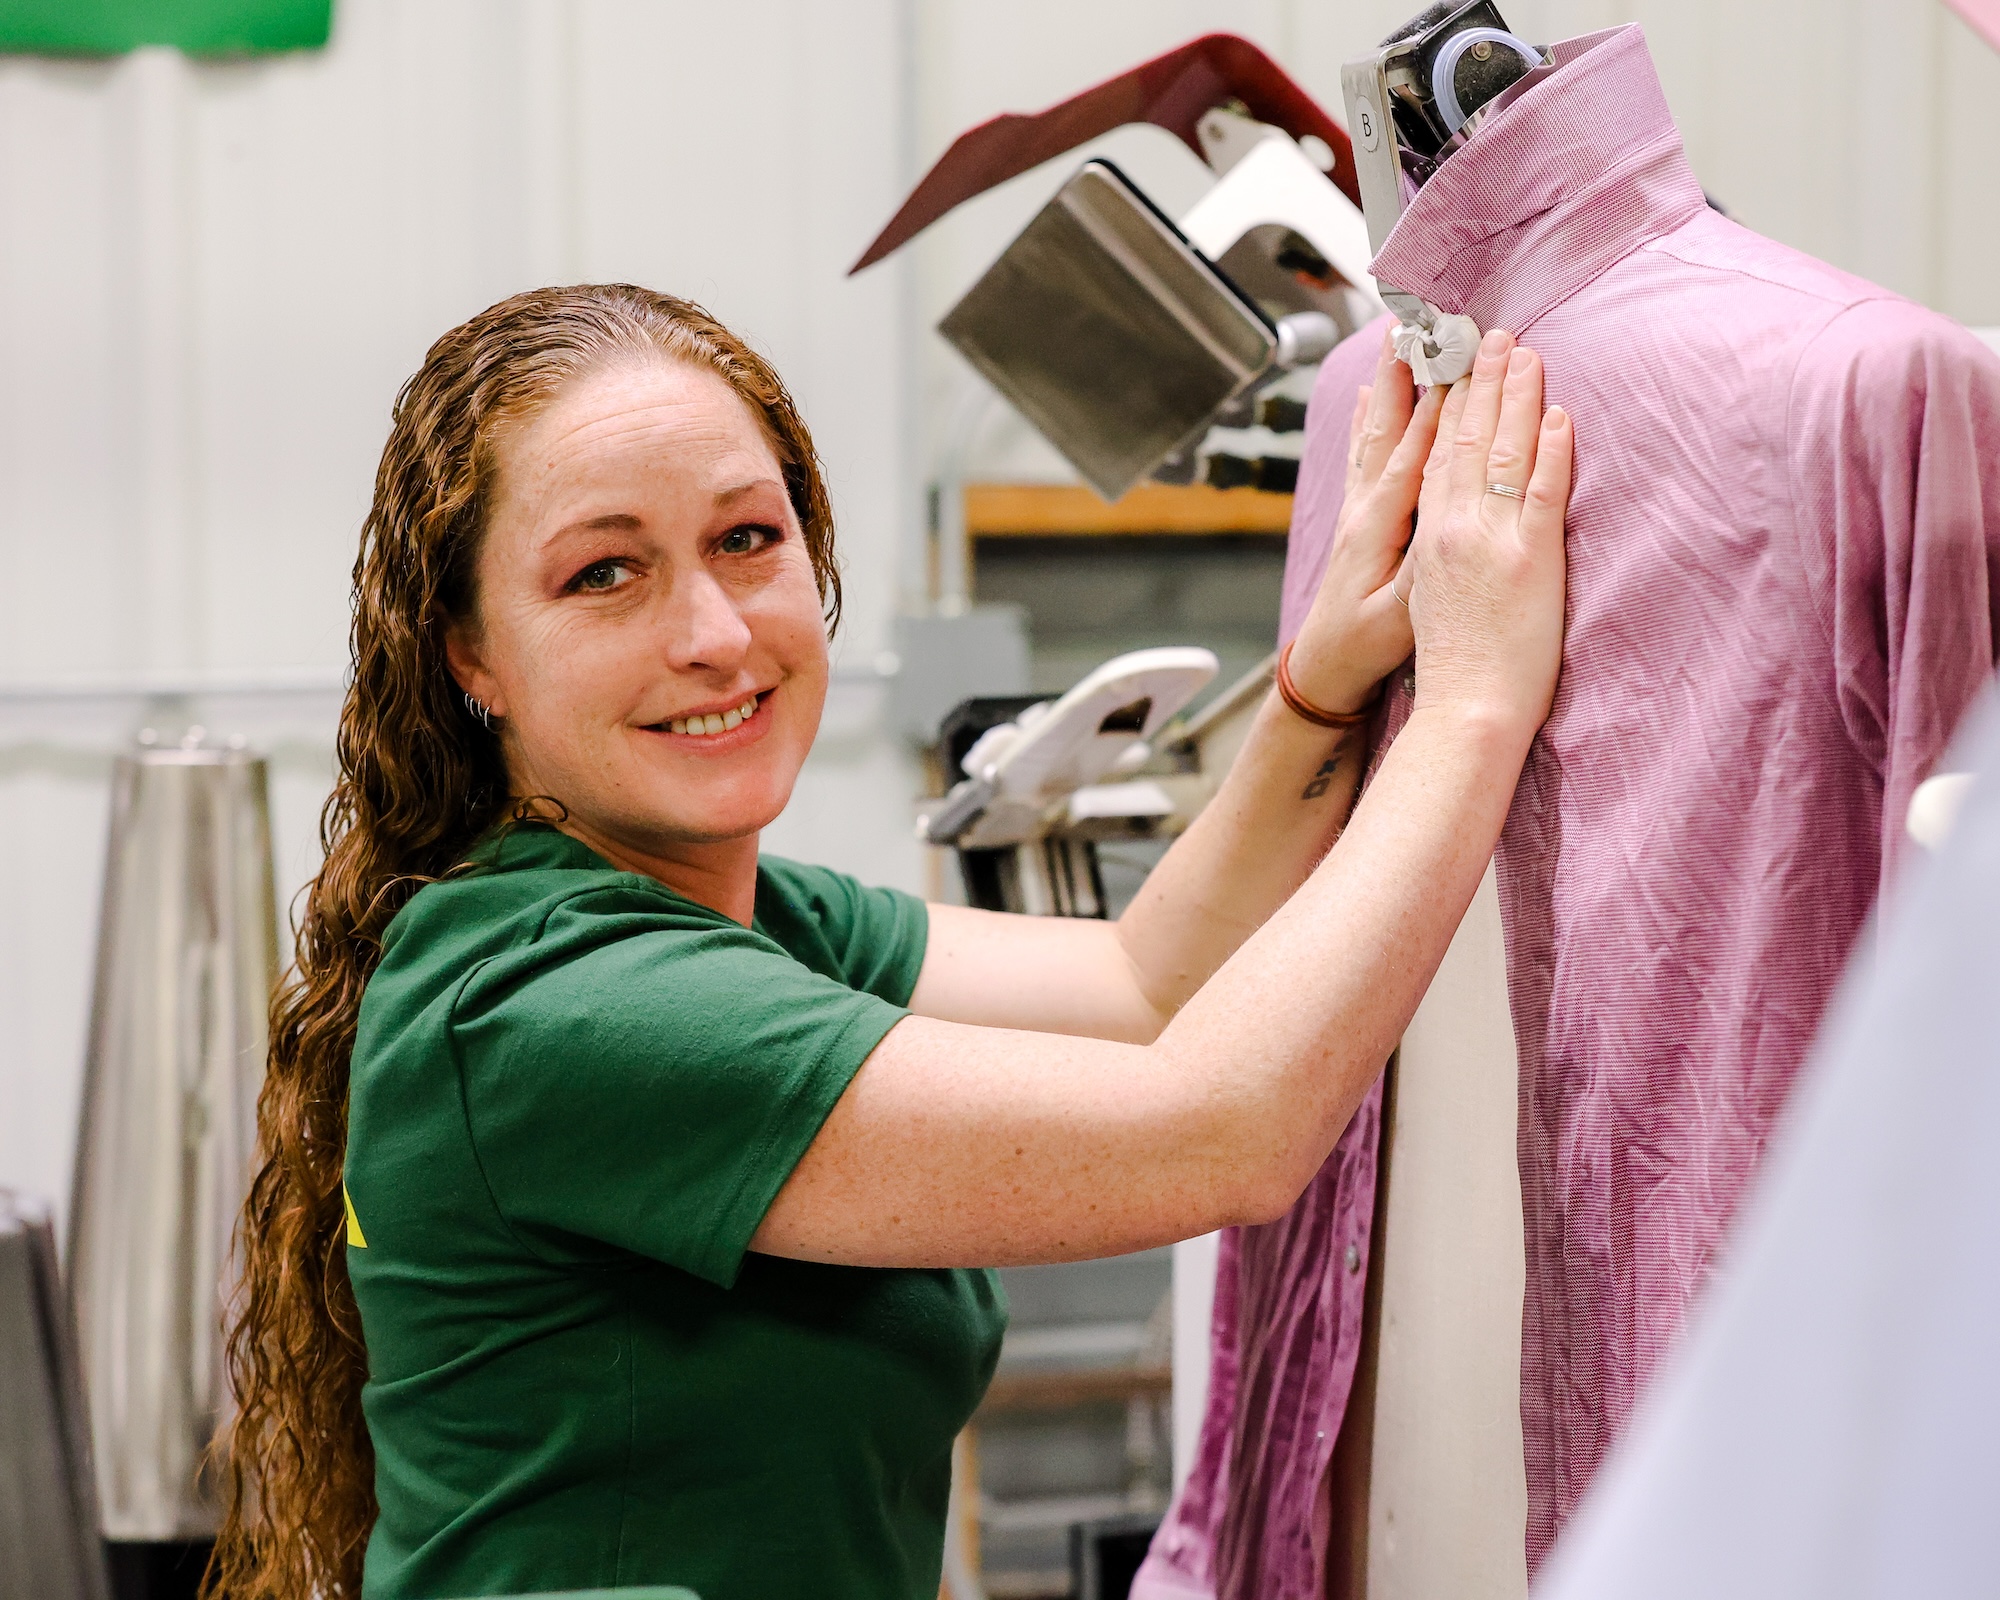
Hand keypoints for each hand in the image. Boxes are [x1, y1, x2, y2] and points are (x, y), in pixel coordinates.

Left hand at [1285, 331, 1446, 714]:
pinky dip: (1370, 418)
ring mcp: (1356, 510)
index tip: (1456, 362)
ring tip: (1394, 341)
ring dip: (1387, 387)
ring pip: (1372, 433)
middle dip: (1404, 376)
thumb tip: (1448, 525)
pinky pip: (1364, 453)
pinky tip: (1370, 396)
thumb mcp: (1400, 617)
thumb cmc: (1365, 647)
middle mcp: (1363, 508)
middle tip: (1414, 325)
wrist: (1323, 670)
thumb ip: (1423, 570)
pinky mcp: (1355, 519)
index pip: (1412, 455)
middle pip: (1386, 428)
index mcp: (1378, 526)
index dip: (1435, 409)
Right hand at [1406, 328, 1571, 735]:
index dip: (1446, 407)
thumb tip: (1459, 536)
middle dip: (1479, 383)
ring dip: (1515, 397)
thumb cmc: (1455, 673)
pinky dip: (1552, 451)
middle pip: (1467, 442)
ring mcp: (1492, 543)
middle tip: (1490, 335)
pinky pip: (1544, 493)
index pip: (1437, 457)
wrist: (1465, 713)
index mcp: (1430, 542)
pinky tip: (1559, 415)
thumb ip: (1443, 562)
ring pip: (1503, 454)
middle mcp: (1455, 532)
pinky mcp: (1531, 561)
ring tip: (1524, 353)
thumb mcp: (1429, 605)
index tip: (1452, 367)